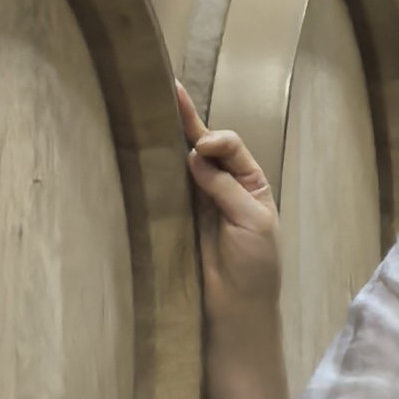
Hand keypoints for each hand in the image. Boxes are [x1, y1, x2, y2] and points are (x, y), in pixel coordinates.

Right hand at [175, 80, 282, 323]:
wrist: (236, 307)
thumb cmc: (255, 265)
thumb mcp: (253, 221)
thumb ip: (226, 187)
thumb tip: (195, 155)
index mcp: (250, 182)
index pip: (231, 147)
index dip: (217, 140)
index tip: (204, 147)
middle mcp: (223, 185)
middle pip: (203, 146)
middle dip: (187, 119)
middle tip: (168, 90)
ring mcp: (196, 200)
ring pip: (180, 162)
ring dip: (168, 137)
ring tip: (151, 106)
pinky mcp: (174, 217)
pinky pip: (164, 188)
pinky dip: (155, 168)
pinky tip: (143, 148)